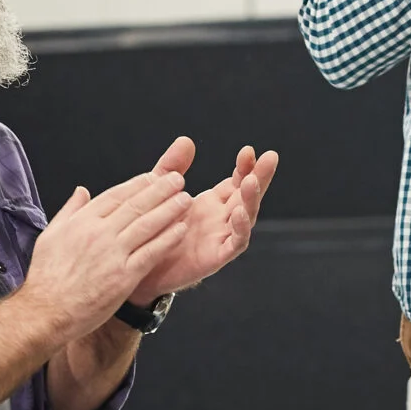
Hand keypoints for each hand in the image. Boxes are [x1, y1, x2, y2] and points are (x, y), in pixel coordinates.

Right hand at [18, 162, 195, 341]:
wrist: (45, 312)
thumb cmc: (46, 278)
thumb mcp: (50, 236)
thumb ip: (69, 211)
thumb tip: (81, 190)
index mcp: (82, 222)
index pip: (116, 195)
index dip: (139, 184)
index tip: (154, 176)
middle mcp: (99, 233)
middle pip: (136, 204)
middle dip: (161, 190)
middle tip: (178, 180)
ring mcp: (113, 254)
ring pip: (148, 224)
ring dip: (170, 209)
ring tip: (185, 199)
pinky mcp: (124, 276)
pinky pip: (152, 252)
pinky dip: (169, 239)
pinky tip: (181, 229)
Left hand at [128, 145, 278, 301]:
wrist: (140, 269)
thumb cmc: (152, 232)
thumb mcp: (161, 193)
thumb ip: (172, 168)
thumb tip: (186, 140)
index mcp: (212, 203)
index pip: (236, 181)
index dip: (245, 166)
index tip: (248, 150)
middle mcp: (221, 218)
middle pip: (248, 195)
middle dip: (260, 176)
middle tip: (270, 157)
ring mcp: (221, 237)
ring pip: (246, 216)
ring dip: (251, 199)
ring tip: (251, 181)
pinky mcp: (215, 257)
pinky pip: (235, 243)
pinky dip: (240, 229)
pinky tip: (239, 213)